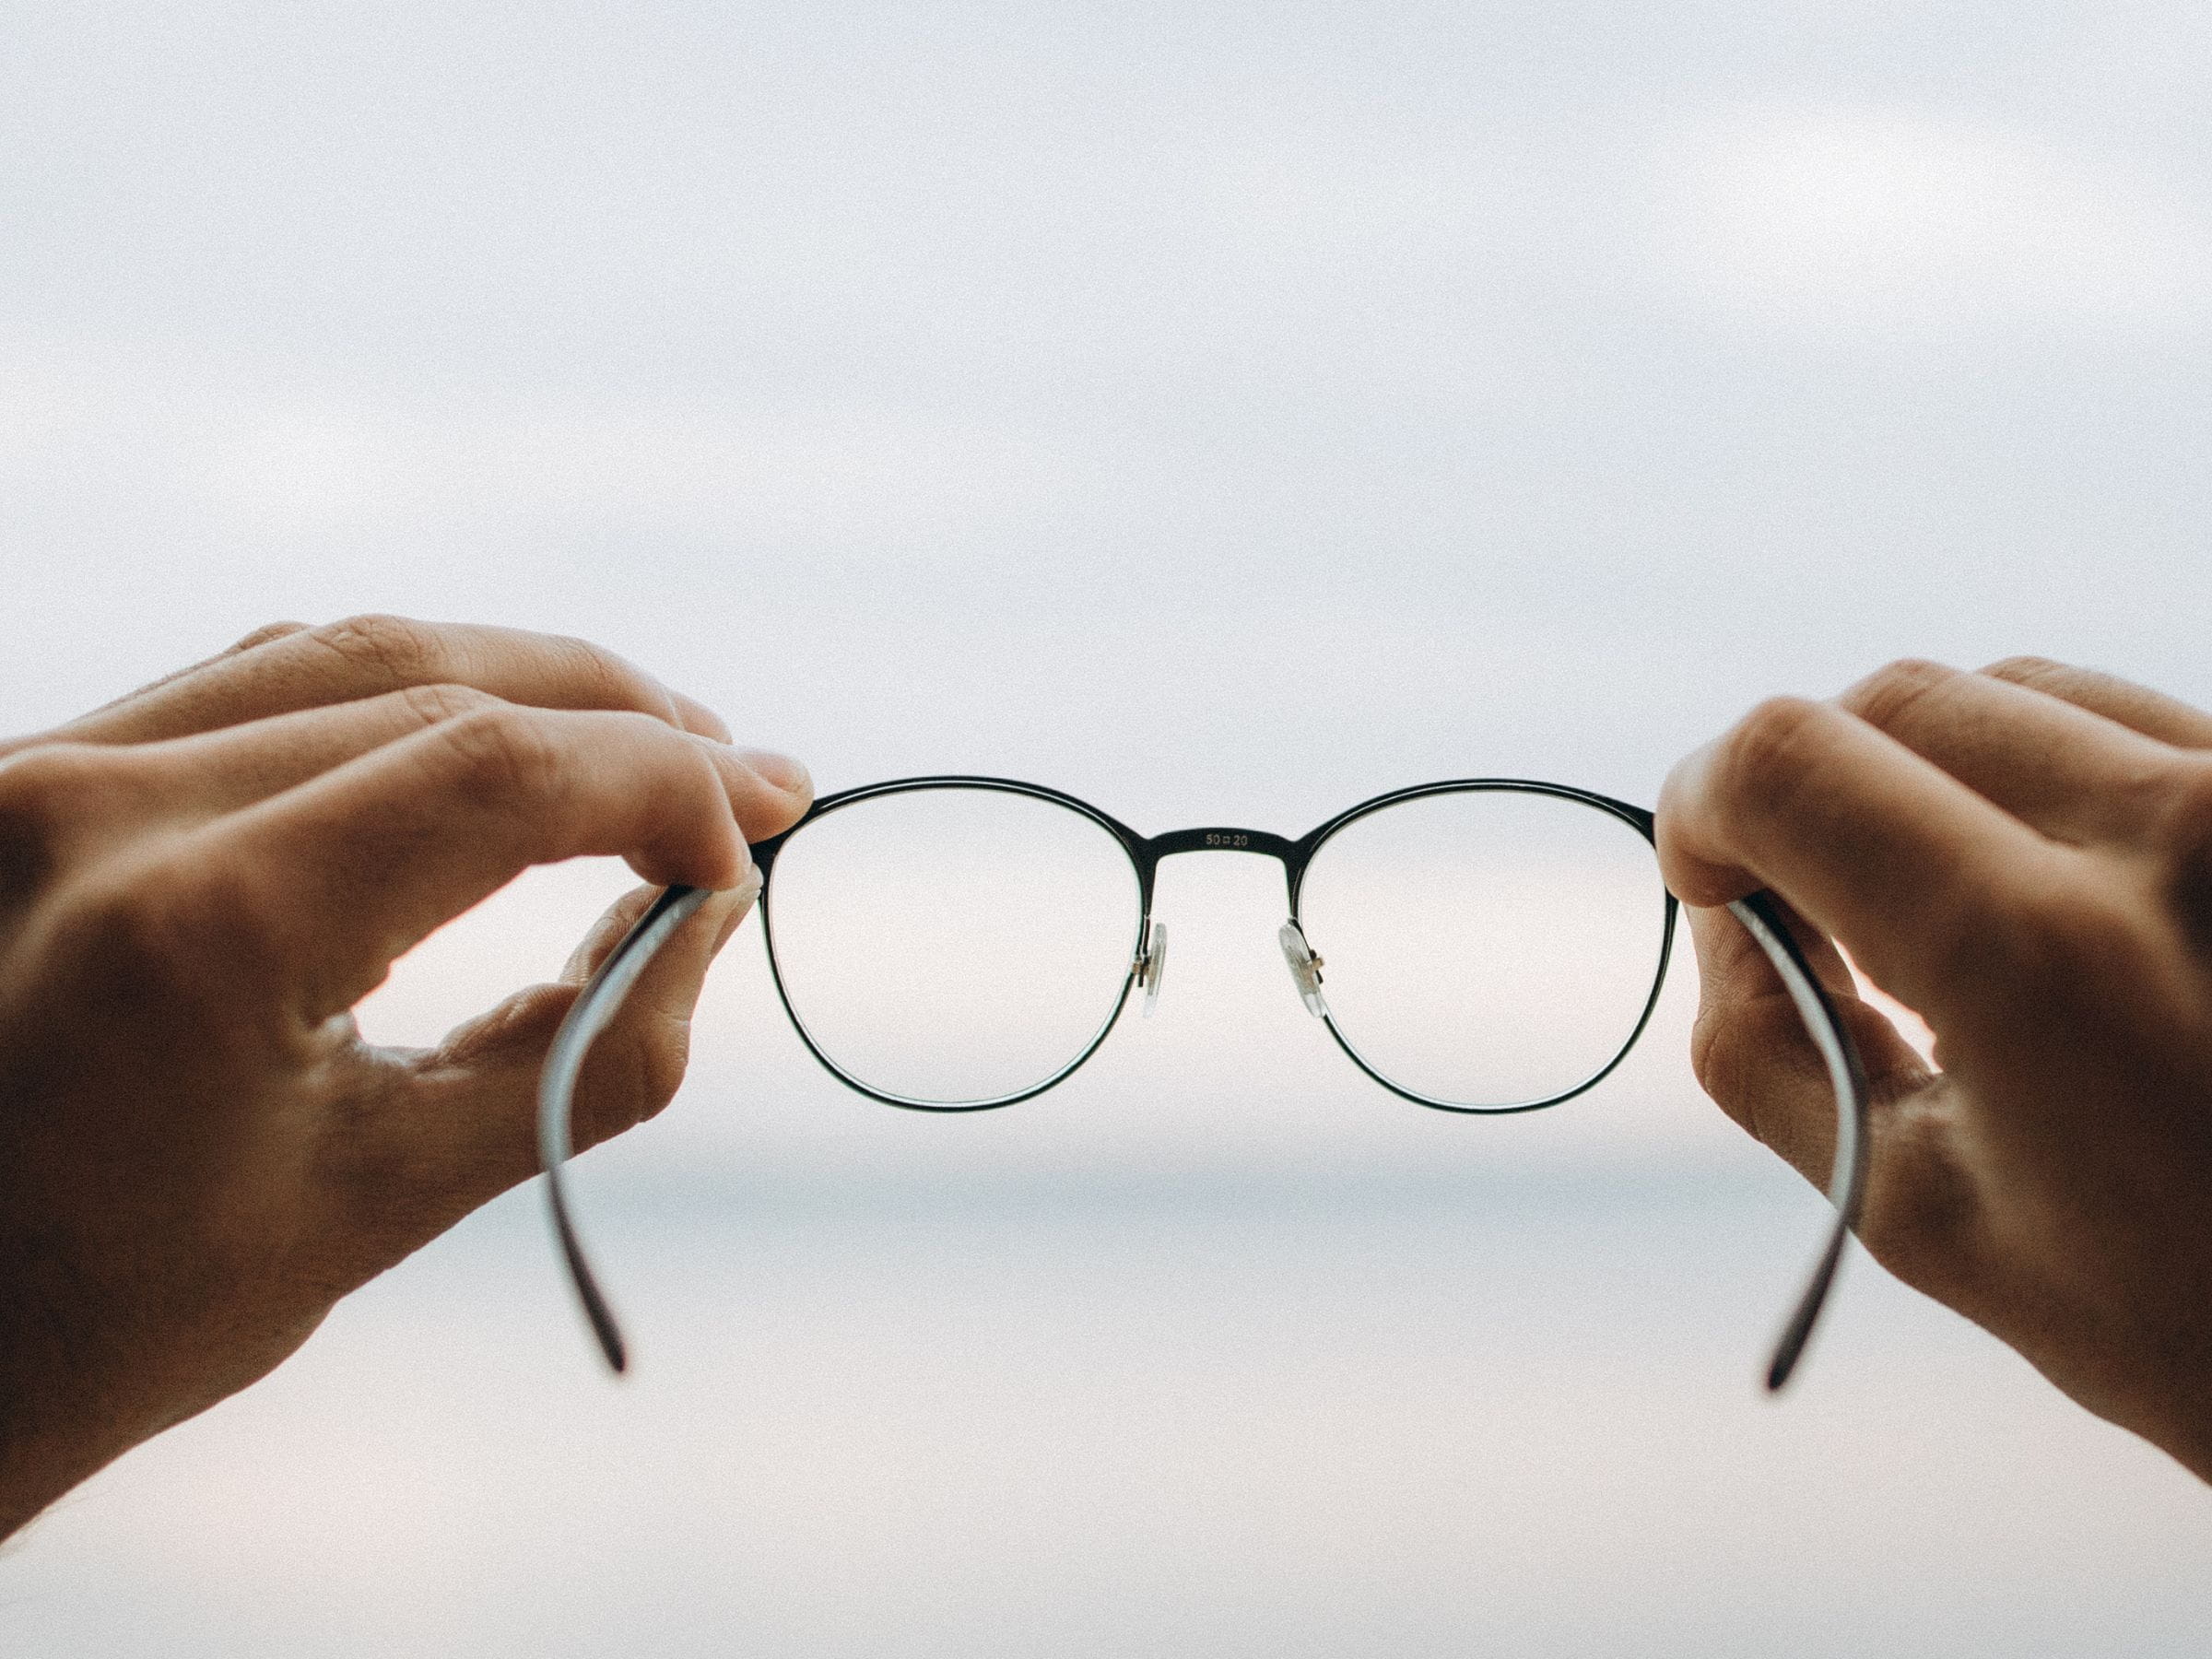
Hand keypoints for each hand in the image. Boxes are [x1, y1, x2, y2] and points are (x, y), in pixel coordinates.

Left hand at [0, 617, 810, 1537]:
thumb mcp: (384, 1206)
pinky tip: (497, 743)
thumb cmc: (126, 1311)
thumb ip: (585, 1057)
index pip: (497, 774)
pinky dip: (408, 696)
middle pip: (440, 685)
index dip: (663, 789)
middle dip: (626, 727)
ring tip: (649, 755)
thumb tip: (710, 916)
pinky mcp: (26, 766)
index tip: (754, 846)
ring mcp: (37, 768)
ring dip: (529, 687)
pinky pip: (260, 680)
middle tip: (746, 784)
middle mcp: (91, 807)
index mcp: (190, 935)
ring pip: (354, 654)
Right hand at [1660, 657, 2211, 1479]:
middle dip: (1812, 794)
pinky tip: (2071, 902)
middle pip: (1891, 703)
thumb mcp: (1916, 1211)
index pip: (1788, 761)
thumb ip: (1764, 1043)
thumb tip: (1723, 907)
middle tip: (1823, 916)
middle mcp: (2172, 830)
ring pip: (2008, 693)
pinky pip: (2126, 722)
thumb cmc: (2177, 1310)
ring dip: (1934, 780)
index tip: (1706, 873)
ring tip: (1961, 919)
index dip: (1702, 802)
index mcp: (2039, 954)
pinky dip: (2047, 787)